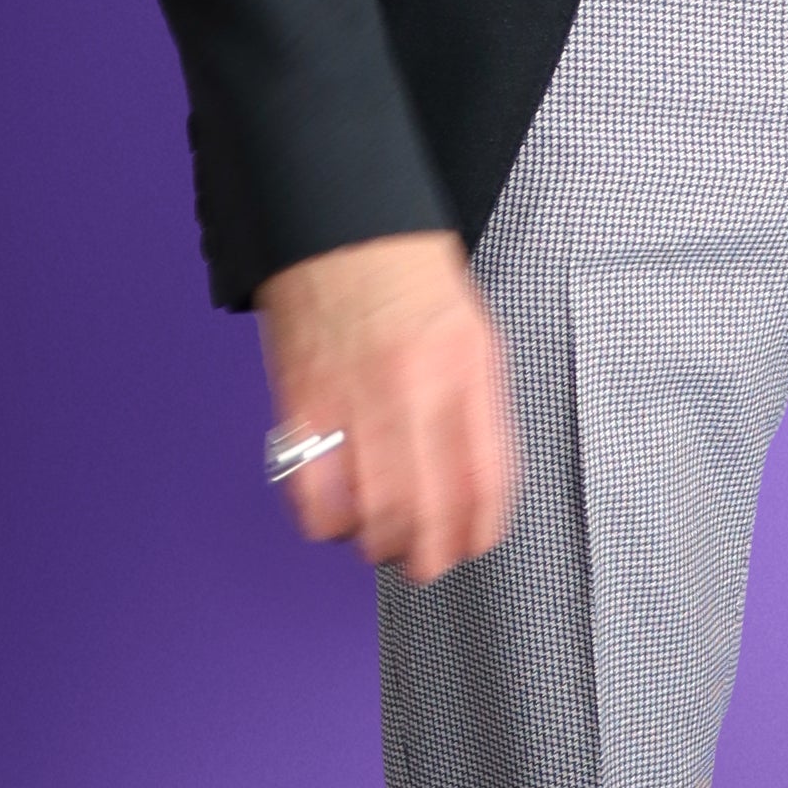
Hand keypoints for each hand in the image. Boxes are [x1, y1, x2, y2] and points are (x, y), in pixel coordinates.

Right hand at [253, 230, 519, 583]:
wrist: (345, 224)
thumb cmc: (411, 279)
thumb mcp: (477, 334)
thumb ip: (482, 407)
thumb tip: (482, 483)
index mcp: (467, 371)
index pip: (486, 478)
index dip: (480, 529)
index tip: (473, 545)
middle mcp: (414, 388)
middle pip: (428, 507)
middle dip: (428, 554)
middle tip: (424, 563)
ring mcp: (355, 396)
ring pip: (371, 510)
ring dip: (378, 543)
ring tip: (381, 544)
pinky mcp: (302, 400)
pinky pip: (311, 487)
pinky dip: (323, 519)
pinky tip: (333, 517)